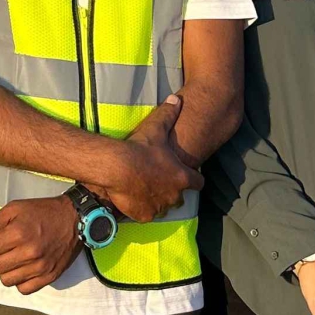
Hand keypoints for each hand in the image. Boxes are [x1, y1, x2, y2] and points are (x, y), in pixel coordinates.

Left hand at [0, 197, 81, 293]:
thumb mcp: (14, 208)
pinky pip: (24, 289)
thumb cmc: (42, 212)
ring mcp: (41, 267)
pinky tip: (24, 268)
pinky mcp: (50, 276)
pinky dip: (20, 281)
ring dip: (6, 270)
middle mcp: (30, 252)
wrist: (74, 219)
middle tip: (4, 249)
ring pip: (7, 280)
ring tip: (14, 258)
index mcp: (18, 233)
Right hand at [99, 96, 202, 222]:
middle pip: (179, 196)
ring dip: (156, 199)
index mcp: (182, 176)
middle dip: (171, 190)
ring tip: (142, 188)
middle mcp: (174, 195)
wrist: (116, 167)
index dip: (192, 177)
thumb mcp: (156, 128)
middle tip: (158, 179)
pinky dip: (140, 208)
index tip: (185, 173)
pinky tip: (131, 197)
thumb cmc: (140, 148)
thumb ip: (169, 113)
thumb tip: (177, 98)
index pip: (198, 182)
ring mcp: (159, 207)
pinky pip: (145, 214)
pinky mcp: (144, 215)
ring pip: (161, 206)